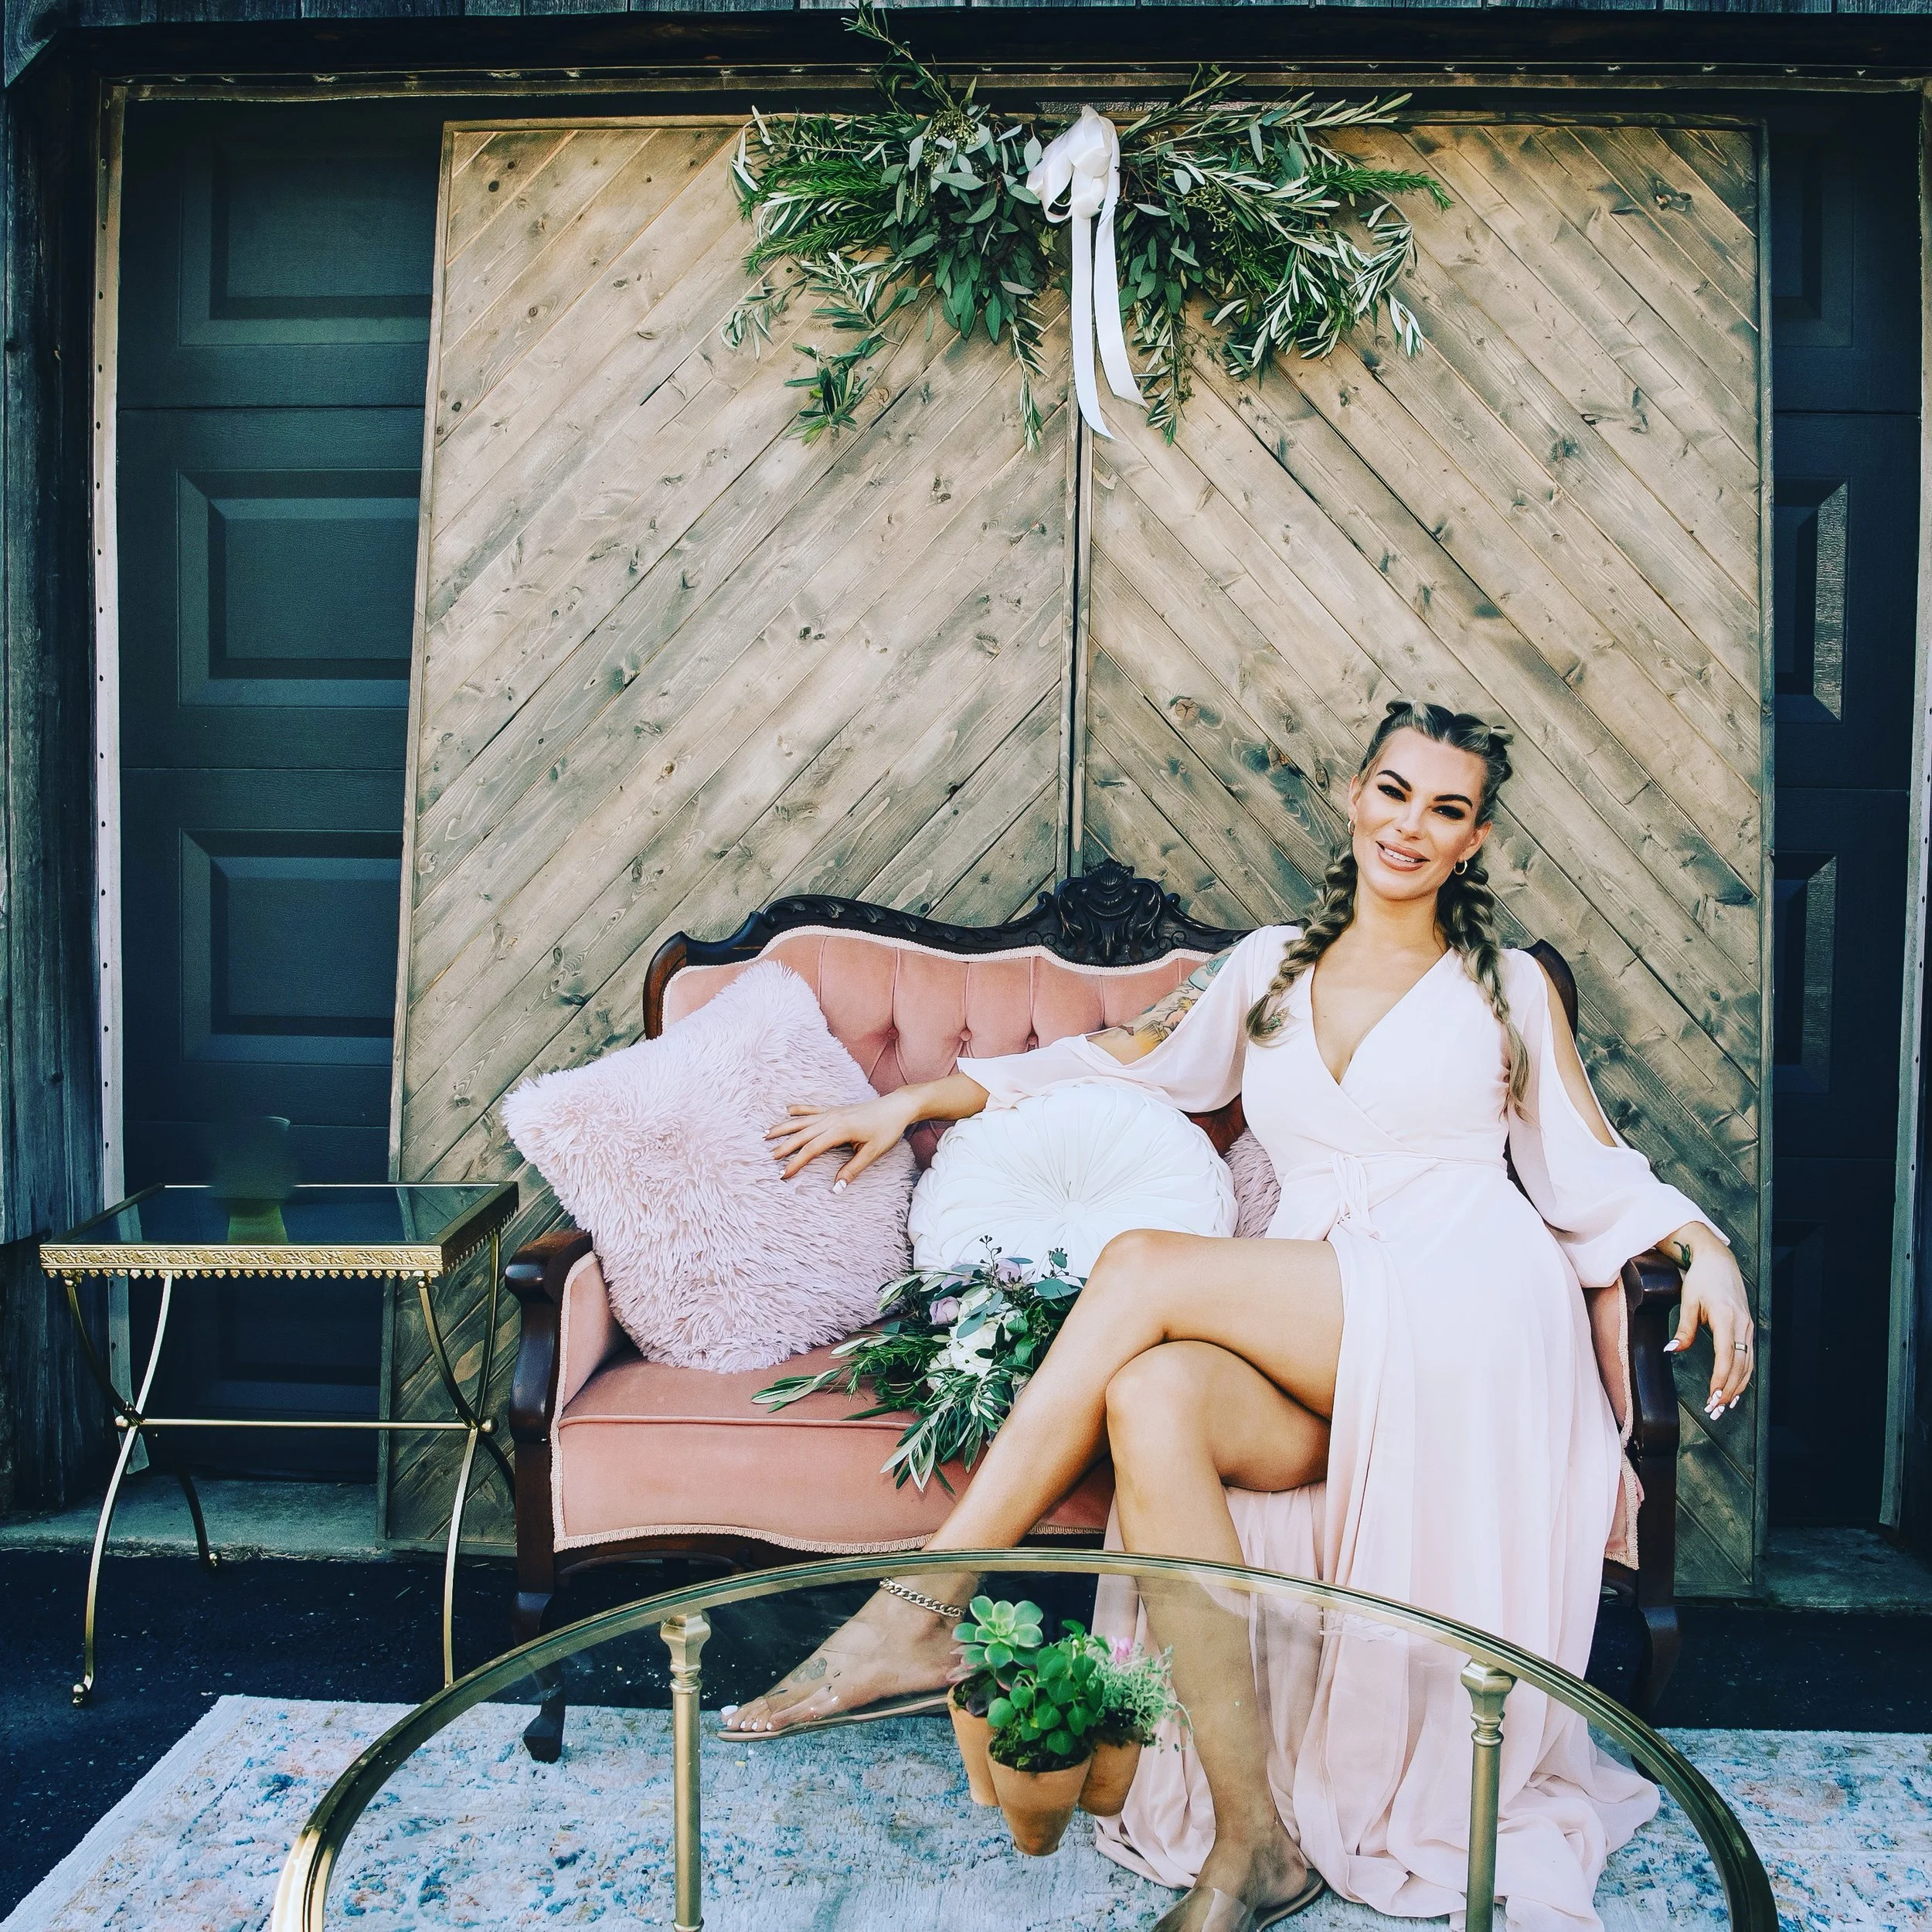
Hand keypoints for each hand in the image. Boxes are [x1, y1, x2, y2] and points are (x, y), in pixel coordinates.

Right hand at [765, 1093, 914, 1186]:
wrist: (897, 1107)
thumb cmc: (887, 1130)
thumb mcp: (872, 1153)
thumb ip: (852, 1170)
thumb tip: (835, 1189)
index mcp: (839, 1130)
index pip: (811, 1149)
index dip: (795, 1162)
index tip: (783, 1174)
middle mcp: (831, 1119)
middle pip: (801, 1134)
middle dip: (783, 1146)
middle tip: (768, 1158)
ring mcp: (832, 1112)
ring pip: (802, 1120)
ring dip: (783, 1127)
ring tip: (765, 1134)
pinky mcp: (835, 1109)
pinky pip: (811, 1109)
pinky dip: (798, 1110)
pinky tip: (786, 1110)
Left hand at [1661, 1223, 1753, 1420]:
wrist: (1718, 1261)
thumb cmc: (1701, 1279)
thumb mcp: (1688, 1301)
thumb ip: (1683, 1329)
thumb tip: (1672, 1350)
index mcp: (1726, 1318)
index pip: (1727, 1357)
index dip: (1721, 1380)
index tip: (1713, 1397)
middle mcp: (1742, 1325)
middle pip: (1740, 1366)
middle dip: (1729, 1390)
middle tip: (1715, 1410)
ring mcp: (1748, 1328)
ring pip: (1747, 1365)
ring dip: (1737, 1387)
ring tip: (1724, 1406)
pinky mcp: (1748, 1329)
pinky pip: (1748, 1358)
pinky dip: (1742, 1376)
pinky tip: (1734, 1389)